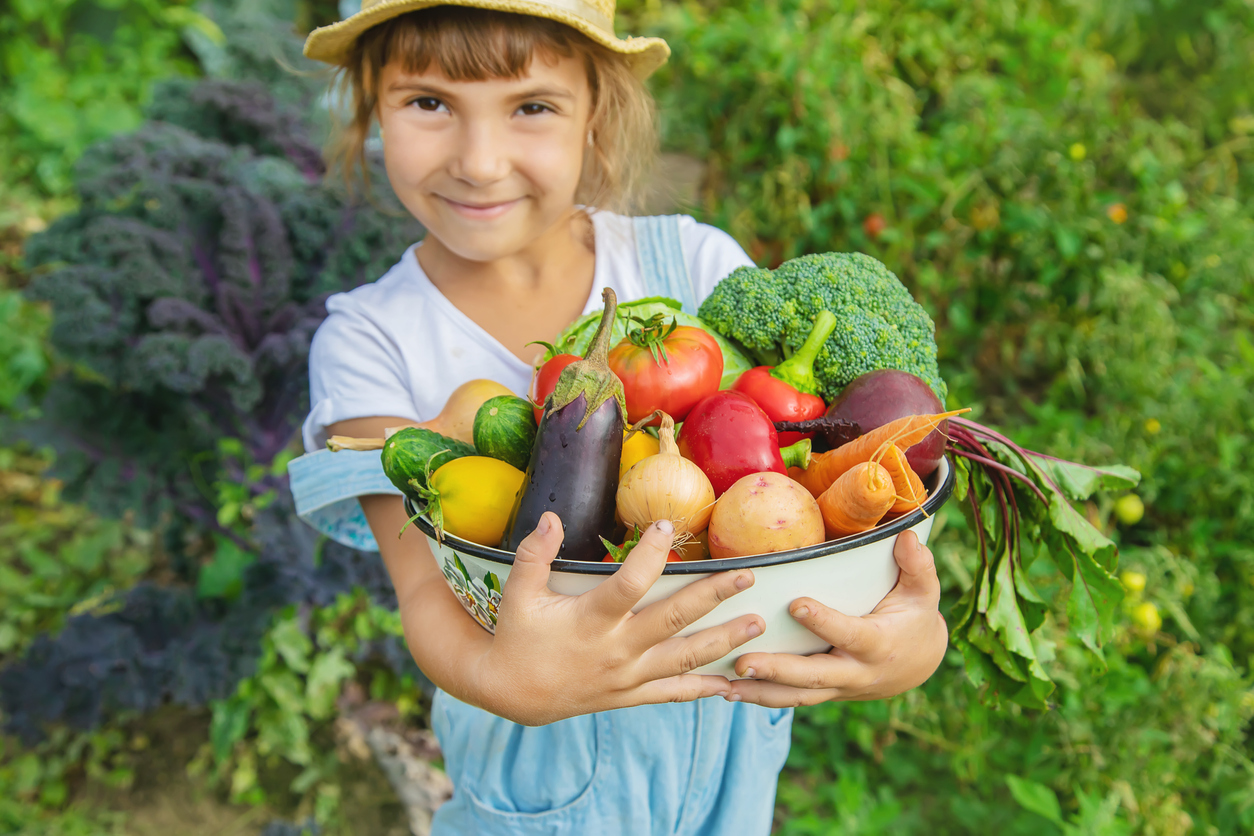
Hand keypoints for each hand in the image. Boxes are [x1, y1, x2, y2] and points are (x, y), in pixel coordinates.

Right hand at [470, 514, 764, 725]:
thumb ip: (534, 554)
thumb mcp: (518, 593)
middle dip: (712, 596)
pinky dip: (703, 689)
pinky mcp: (630, 695)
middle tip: (746, 577)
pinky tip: (733, 683)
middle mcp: (615, 649)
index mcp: (590, 620)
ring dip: (723, 641)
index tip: (666, 525)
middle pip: (672, 620)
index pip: (628, 584)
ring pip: (683, 659)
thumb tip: (552, 516)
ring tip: (756, 624)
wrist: (511, 693)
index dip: (648, 555)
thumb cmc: (518, 636)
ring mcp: (627, 676)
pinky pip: (673, 693)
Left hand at [725, 530, 946, 706]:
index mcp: (878, 643)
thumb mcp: (923, 591)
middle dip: (777, 671)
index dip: (823, 621)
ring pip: (798, 696)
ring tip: (725, 687)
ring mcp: (838, 687)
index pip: (848, 633)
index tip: (795, 604)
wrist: (919, 663)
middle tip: (743, 661)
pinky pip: (792, 699)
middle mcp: (856, 672)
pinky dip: (761, 697)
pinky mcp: (825, 692)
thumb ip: (917, 565)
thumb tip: (906, 537)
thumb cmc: (915, 617)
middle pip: (813, 676)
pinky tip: (728, 691)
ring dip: (760, 693)